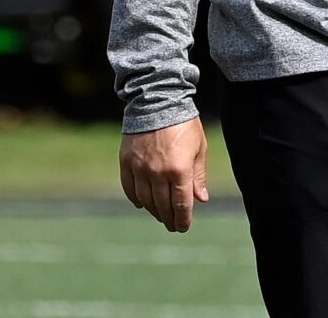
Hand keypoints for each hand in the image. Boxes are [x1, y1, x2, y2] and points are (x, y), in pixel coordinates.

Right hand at [120, 117, 209, 232]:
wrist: (157, 100)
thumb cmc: (183, 123)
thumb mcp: (198, 148)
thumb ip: (198, 176)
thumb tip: (201, 200)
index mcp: (179, 170)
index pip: (181, 205)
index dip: (183, 220)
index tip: (183, 227)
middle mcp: (158, 172)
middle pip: (163, 206)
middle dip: (169, 219)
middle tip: (172, 225)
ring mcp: (140, 168)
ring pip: (146, 200)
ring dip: (153, 211)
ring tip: (160, 214)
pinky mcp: (126, 162)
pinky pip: (129, 188)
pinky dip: (136, 199)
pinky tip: (141, 203)